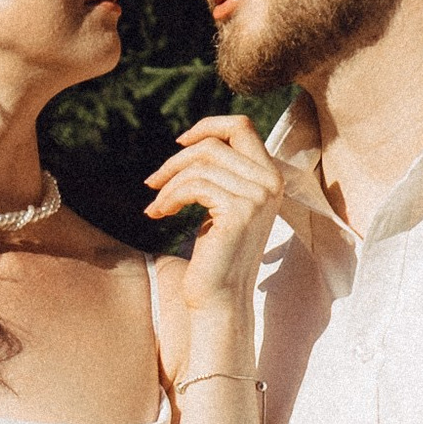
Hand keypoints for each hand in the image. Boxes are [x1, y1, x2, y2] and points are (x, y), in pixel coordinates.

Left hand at [145, 115, 286, 321]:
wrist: (219, 297)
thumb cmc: (215, 254)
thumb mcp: (222, 204)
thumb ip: (222, 173)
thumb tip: (194, 140)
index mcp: (270, 176)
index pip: (242, 127)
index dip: (208, 126)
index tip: (180, 143)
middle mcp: (270, 182)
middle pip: (215, 144)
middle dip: (177, 160)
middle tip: (152, 182)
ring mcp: (258, 196)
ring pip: (200, 166)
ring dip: (168, 184)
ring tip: (156, 206)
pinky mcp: (239, 212)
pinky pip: (194, 186)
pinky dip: (170, 197)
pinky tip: (159, 214)